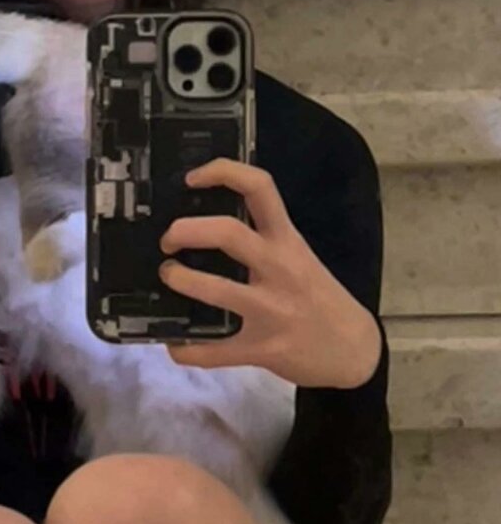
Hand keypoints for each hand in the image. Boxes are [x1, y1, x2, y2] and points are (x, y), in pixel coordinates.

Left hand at [158, 158, 381, 388]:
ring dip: (180, 280)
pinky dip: (185, 348)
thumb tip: (203, 227)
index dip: (222, 172)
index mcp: (287, 241)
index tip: (191, 178)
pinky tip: (175, 343)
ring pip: (216, 290)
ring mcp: (271, 311)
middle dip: (185, 230)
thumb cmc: (318, 295)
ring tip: (168, 276)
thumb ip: (260, 240)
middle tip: (168, 239)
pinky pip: (214, 350)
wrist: (355, 351)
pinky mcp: (262, 349)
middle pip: (228, 233)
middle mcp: (279, 269)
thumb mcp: (297, 256)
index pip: (259, 188)